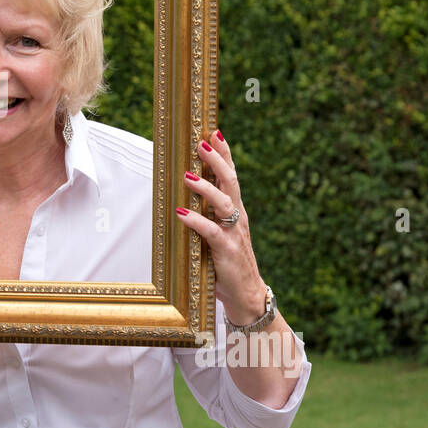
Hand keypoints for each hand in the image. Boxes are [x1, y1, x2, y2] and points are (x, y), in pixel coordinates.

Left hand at [176, 129, 268, 325]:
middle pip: (230, 181)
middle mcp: (238, 217)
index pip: (230, 176)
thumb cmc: (227, 263)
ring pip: (223, 202)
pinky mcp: (228, 251)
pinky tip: (182, 213)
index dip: (224, 153)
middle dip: (216, 159)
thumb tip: (181, 196)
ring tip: (187, 174)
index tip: (214, 131)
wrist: (246, 295)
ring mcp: (235, 233)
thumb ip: (206, 215)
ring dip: (204, 187)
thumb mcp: (218, 234)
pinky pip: (212, 232)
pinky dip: (197, 221)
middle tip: (202, 141)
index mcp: (235, 210)